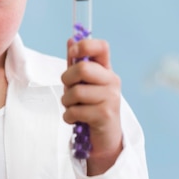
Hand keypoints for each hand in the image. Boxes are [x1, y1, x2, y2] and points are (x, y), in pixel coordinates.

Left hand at [61, 37, 122, 174]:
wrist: (104, 138)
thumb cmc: (90, 107)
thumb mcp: (82, 83)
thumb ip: (76, 63)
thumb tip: (71, 39)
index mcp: (106, 70)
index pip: (101, 47)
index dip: (84, 46)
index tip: (72, 54)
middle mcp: (112, 81)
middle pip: (83, 68)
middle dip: (67, 80)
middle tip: (69, 90)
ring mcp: (111, 98)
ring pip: (76, 92)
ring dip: (66, 102)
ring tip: (72, 108)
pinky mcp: (105, 115)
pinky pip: (76, 110)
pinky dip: (69, 117)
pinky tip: (76, 119)